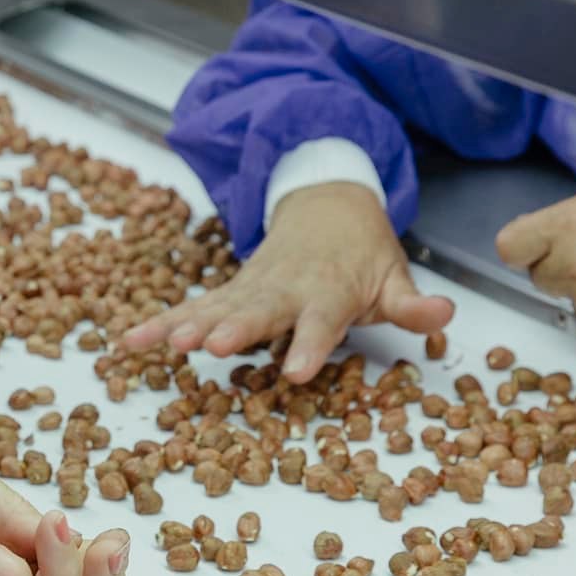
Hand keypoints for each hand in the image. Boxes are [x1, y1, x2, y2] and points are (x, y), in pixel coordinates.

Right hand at [121, 183, 452, 383]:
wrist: (326, 204)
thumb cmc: (363, 254)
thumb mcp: (394, 276)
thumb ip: (414, 304)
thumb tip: (446, 315)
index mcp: (328, 290)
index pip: (320, 320)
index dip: (309, 344)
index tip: (297, 372)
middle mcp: (284, 288)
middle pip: (257, 311)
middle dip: (233, 330)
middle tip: (209, 347)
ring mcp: (251, 288)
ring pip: (215, 308)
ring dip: (186, 326)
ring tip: (163, 345)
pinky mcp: (228, 292)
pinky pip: (190, 309)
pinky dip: (159, 324)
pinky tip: (129, 343)